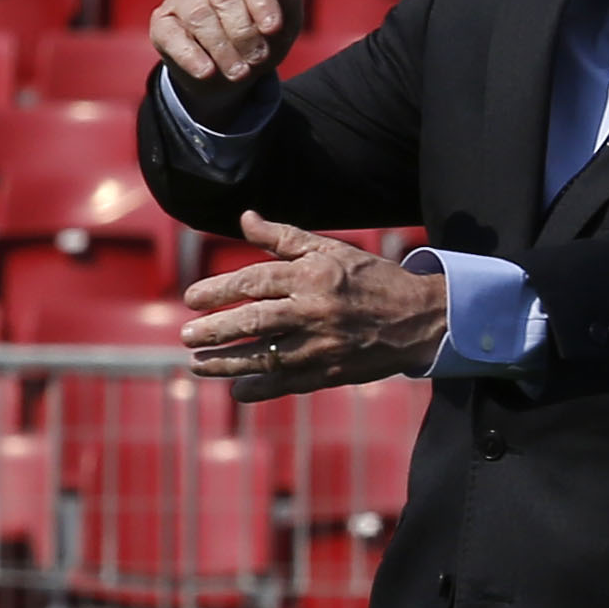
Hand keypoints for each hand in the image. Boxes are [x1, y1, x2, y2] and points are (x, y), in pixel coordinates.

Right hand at [147, 0, 304, 129]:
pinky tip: (207, 72)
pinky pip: (172, 34)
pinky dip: (191, 56)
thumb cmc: (262, 40)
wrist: (233, 72)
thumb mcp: (285, 27)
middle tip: (258, 59)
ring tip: (240, 73)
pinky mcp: (162, 21)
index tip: (273, 29)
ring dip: (222, 48)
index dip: (263, 0)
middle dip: (245, 33)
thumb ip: (289, 2)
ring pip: (199, 14)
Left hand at [184, 213, 446, 399]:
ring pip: (266, 356)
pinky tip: (237, 389)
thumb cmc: (372, 278)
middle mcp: (315, 310)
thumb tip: (245, 218)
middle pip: (254, 321)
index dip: (218, 289)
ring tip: (197, 364)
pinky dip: (261, 389)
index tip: (191, 298)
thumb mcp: (331, 249)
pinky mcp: (333, 371)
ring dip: (227, 363)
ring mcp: (324, 344)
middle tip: (186, 335)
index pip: (254, 280)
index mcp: (313, 275)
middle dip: (215, 330)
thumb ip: (285, 237)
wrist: (422, 317)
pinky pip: (290, 383)